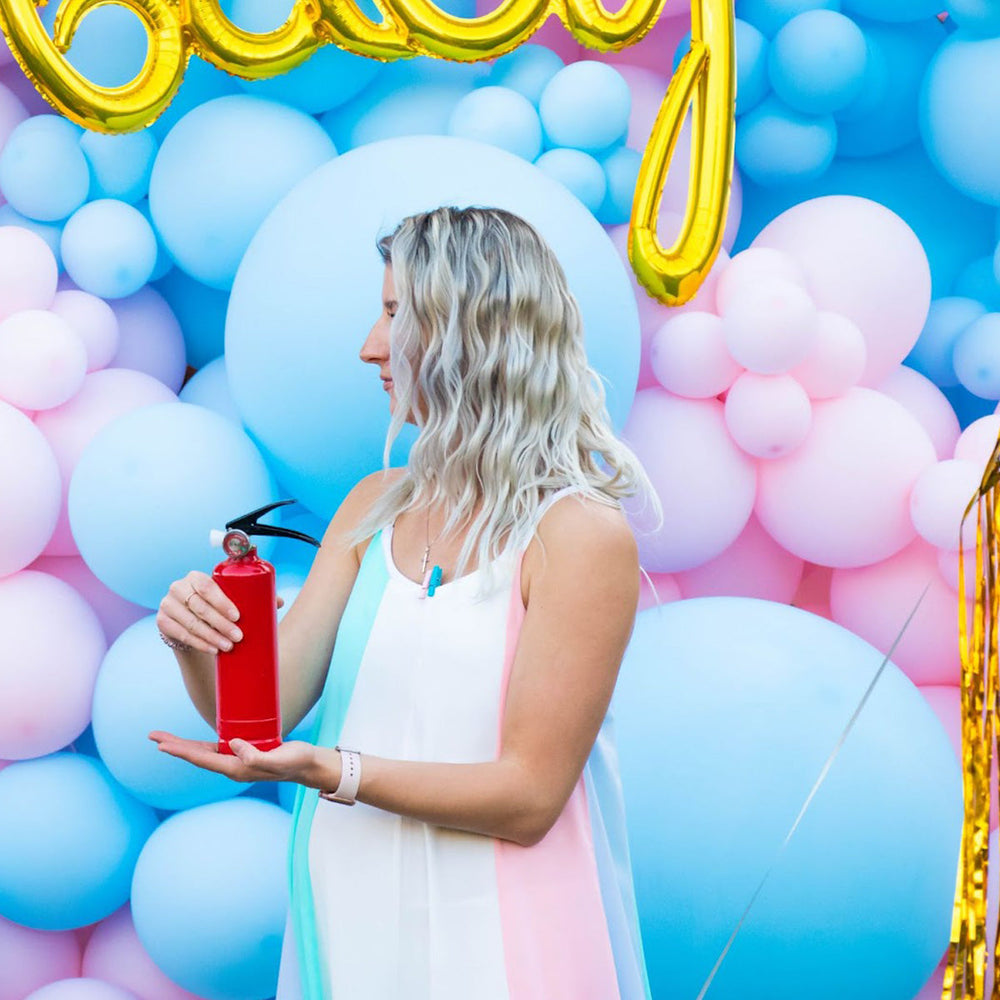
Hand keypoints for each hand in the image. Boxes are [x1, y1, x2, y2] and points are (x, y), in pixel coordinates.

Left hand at [148, 731, 322, 786]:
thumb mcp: (277, 758)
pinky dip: (200, 744)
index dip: (181, 750)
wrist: (307, 765)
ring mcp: (236, 760)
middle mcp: (232, 765)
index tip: (162, 744)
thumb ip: (255, 755)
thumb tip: (233, 745)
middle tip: (153, 736)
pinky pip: (216, 748)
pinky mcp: (243, 752)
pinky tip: (194, 742)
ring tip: (165, 738)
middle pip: (196, 756)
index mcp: (236, 768)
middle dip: (175, 746)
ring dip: (183, 745)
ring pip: (203, 753)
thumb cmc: (294, 761)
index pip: (202, 759)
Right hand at [156, 571, 244, 654]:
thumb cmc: (213, 605)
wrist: (187, 618)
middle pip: (201, 608)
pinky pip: (183, 634)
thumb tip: (277, 602)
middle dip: (221, 624)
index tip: (237, 617)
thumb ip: (249, 596)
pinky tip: (213, 649)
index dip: (222, 602)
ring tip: (228, 646)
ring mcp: (167, 604)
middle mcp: (178, 587)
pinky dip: (200, 643)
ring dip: (212, 637)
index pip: (208, 587)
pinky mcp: (162, 621)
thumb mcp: (225, 596)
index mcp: (195, 577)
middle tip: (238, 637)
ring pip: (192, 623)